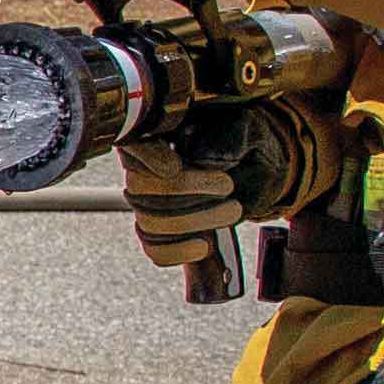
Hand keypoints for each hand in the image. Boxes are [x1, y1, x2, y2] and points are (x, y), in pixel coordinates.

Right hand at [118, 134, 250, 285]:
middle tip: (228, 186)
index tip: (173, 168)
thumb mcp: (238, 131)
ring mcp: (145, 205)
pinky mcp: (157, 233)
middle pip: (141, 187)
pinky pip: (155, 249)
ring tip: (232, 212)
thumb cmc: (239, 144)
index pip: (135, 146)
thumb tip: (204, 159)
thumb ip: (223, 139)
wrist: (248, 168)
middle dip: (188, 190)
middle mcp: (139, 171)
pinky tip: (204, 246)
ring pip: (150, 222)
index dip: (148, 158)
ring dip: (195, 221)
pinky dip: (178, 252)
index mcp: (152, 138)